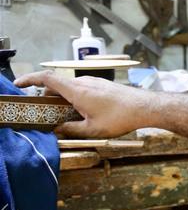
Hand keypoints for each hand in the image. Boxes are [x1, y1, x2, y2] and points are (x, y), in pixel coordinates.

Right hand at [15, 71, 153, 137]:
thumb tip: (56, 130)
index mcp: (76, 90)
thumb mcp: (92, 130)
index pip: (46, 79)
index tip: (19, 84)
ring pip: (70, 87)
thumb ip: (71, 129)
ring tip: (63, 114)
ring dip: (62, 98)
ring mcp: (94, 82)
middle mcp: (83, 82)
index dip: (29, 79)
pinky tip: (82, 111)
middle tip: (43, 111)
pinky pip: (83, 88)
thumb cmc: (120, 118)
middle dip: (46, 96)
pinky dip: (75, 97)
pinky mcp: (103, 85)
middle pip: (57, 84)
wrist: (146, 107)